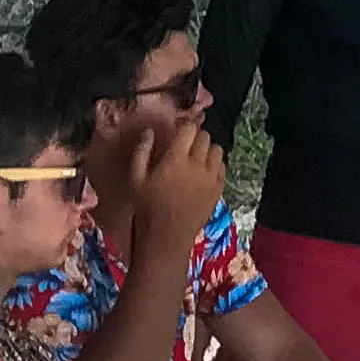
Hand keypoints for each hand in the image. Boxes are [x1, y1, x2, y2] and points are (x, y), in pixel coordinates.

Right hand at [134, 122, 224, 250]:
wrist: (167, 235)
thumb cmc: (148, 206)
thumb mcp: (136, 178)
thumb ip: (142, 151)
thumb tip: (149, 132)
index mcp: (176, 159)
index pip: (190, 129)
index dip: (184, 125)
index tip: (178, 129)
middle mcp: (197, 165)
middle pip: (205, 137)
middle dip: (195, 137)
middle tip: (185, 144)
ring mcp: (211, 177)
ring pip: (217, 149)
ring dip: (207, 149)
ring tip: (196, 157)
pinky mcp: (219, 188)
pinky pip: (223, 166)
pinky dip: (215, 164)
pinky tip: (203, 171)